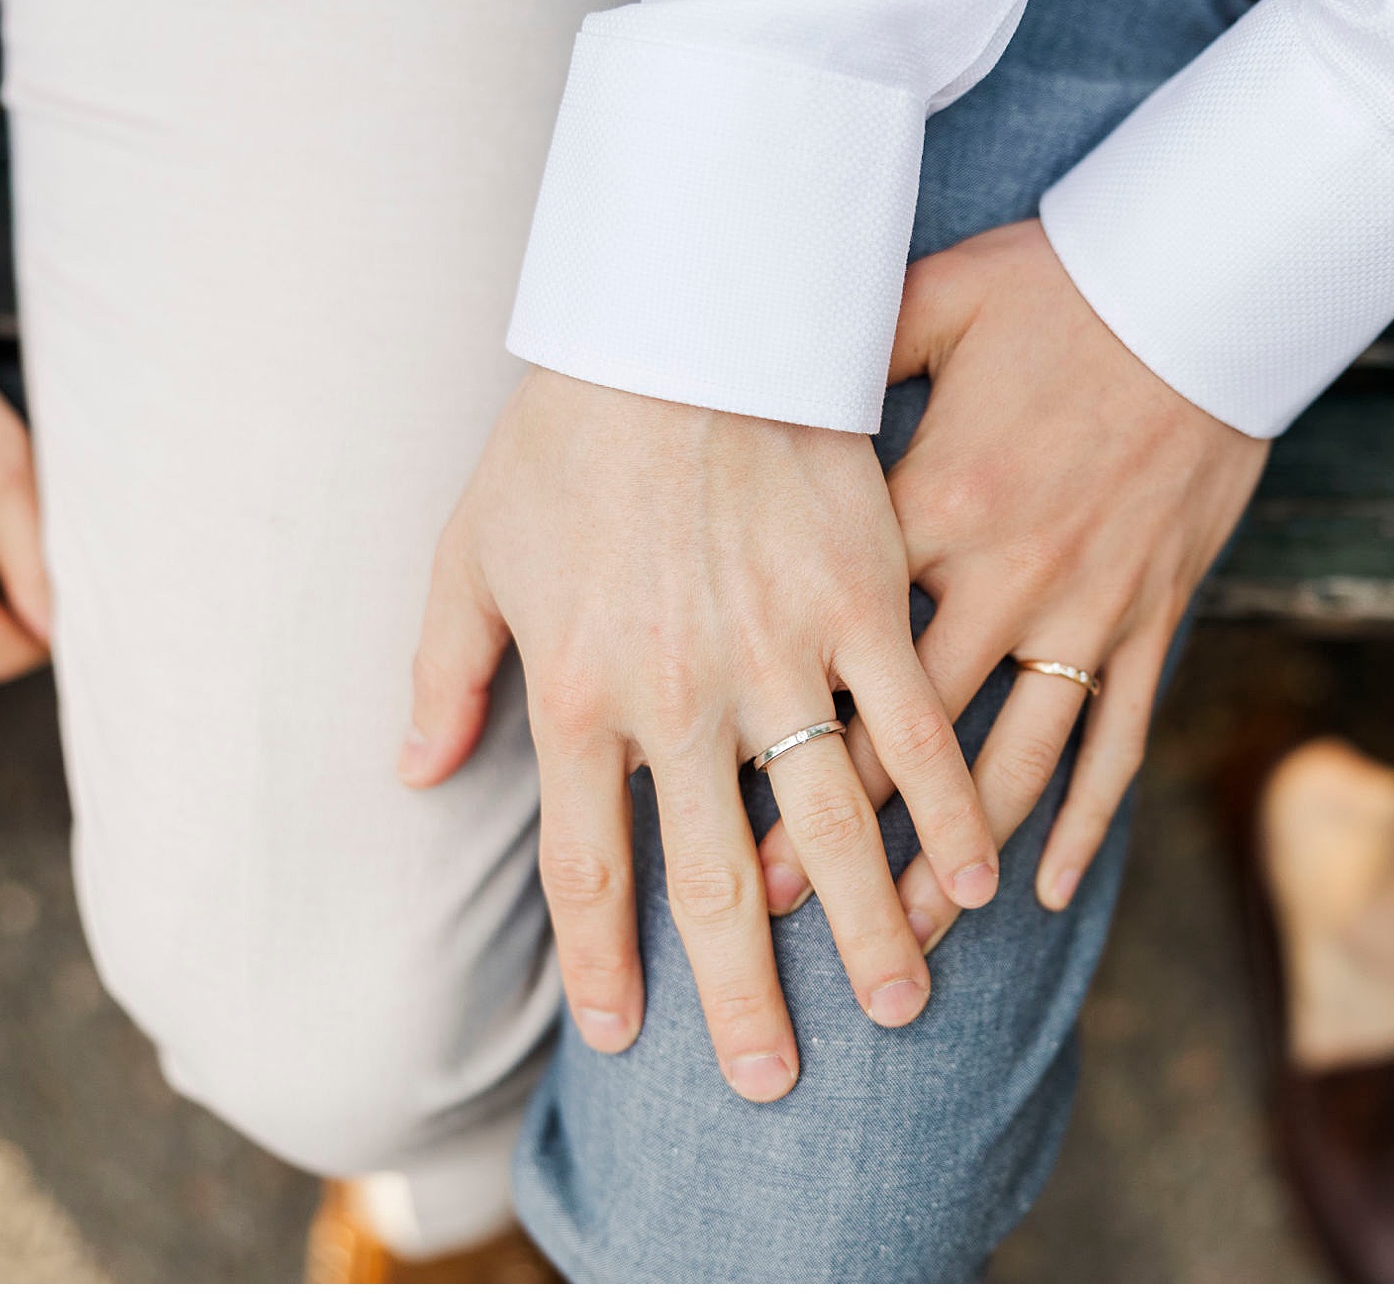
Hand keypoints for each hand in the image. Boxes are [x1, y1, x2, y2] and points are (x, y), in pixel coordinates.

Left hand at [400, 368, 994, 1100]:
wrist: (672, 313)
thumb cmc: (562, 429)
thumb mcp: (469, 547)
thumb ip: (445, 670)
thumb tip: (418, 771)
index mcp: (581, 692)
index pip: (592, 866)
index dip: (608, 961)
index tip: (628, 1033)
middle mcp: (682, 695)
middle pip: (714, 878)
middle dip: (743, 991)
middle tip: (770, 1080)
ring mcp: (781, 650)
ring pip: (828, 820)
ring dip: (868, 924)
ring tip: (902, 1005)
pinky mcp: (863, 595)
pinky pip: (915, 723)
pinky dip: (946, 806)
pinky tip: (975, 872)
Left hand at [758, 220, 1268, 948]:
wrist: (1207, 281)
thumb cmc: (1053, 285)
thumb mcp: (927, 299)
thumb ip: (833, 360)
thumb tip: (734, 386)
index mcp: (933, 502)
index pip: (835, 648)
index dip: (769, 738)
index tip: (710, 812)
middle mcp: (1008, 572)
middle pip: (911, 734)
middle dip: (840, 832)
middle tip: (780, 914)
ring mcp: (1087, 605)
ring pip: (1013, 763)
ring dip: (956, 859)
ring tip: (905, 940)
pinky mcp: (1152, 615)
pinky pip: (1116, 737)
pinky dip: (1082, 819)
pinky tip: (1043, 888)